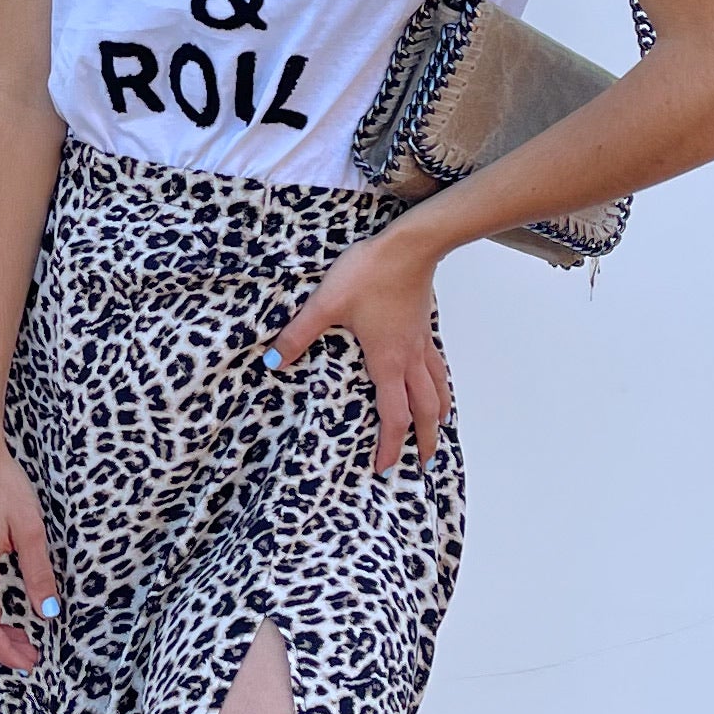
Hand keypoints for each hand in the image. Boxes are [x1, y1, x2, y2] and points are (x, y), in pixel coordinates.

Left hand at [268, 227, 452, 475]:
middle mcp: (409, 358)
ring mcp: (420, 341)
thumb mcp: (326, 303)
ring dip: (439, 413)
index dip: (391, 445)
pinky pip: (437, 364)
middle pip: (425, 409)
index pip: (394, 416)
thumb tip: (272, 362)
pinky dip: (441, 382)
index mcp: (388, 362)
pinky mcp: (423, 324)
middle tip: (424, 465)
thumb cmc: (370, 272)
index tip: (385, 469)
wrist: (410, 244)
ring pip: (438, 387)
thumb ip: (298, 335)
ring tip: (440, 429)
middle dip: (425, 440)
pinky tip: (436, 381)